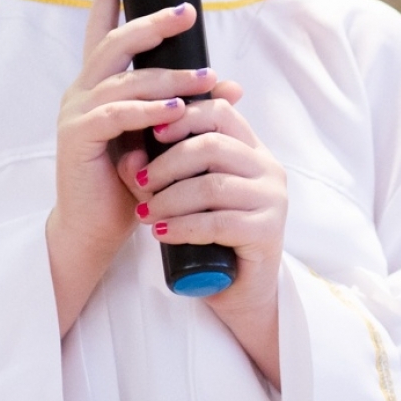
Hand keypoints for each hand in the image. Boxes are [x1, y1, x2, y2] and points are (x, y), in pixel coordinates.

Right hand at [46, 0, 219, 334]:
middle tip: (188, 12)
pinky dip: (149, 110)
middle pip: (114, 42)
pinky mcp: (77, 139)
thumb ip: (183, 105)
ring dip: (171, 77)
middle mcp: (81, 91)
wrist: (95, 229)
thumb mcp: (161, 136)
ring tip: (208, 79)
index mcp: (96, 85)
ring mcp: (76, 113)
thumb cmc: (128, 181)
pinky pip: (117, 114)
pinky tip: (178, 111)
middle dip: (153, 24)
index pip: (101, 29)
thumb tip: (231, 84)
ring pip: (125, 79)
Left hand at [121, 84, 287, 385]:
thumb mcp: (185, 193)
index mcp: (251, 149)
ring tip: (145, 213)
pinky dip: (184, 226)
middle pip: (213, 146)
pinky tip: (162, 232)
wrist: (238, 288)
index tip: (152, 132)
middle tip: (139, 180)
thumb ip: (162, 168)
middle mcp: (268, 168)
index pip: (220, 112)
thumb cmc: (209, 234)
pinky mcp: (267, 232)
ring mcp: (272, 200)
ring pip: (213, 185)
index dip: (183, 116)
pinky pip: (220, 222)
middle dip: (168, 163)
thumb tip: (128, 152)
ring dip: (170, 198)